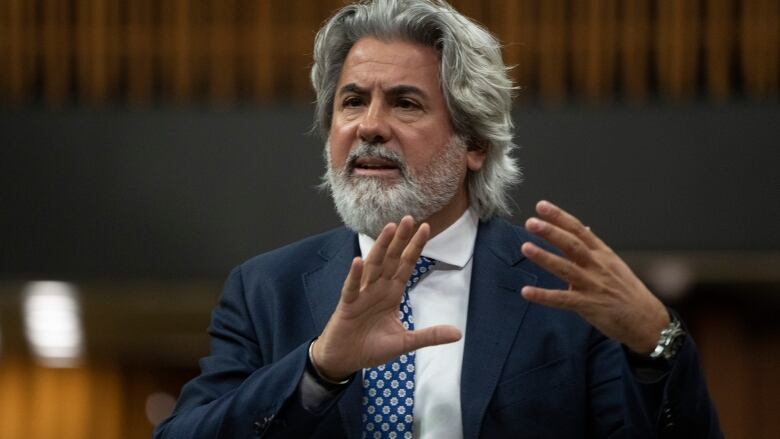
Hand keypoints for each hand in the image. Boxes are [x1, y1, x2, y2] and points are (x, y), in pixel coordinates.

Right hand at [312, 216, 461, 380]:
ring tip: (389, 228)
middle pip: (391, 259)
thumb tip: (458, 334)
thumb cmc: (371, 347)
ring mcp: (362, 294)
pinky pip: (352, 288)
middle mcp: (378, 288)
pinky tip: (358, 261)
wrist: (345, 360)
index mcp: (392, 293)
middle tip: (410, 218)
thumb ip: (429, 336)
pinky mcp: (348, 305)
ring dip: (380, 247)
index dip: (415, 247)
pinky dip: (355, 275)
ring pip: (373, 266)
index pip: (406, 264)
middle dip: (401, 239)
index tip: (426, 227)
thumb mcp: (405, 342)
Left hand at [520, 200, 668, 353]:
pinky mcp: (588, 305)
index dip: (560, 217)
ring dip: (545, 257)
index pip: (579, 230)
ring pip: (565, 268)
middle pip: (572, 244)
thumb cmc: (628, 292)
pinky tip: (526, 291)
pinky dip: (543, 296)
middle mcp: (597, 266)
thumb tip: (584, 229)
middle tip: (531, 222)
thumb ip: (595, 248)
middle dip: (551, 232)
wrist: (647, 320)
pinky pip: (562, 299)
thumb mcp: (614, 264)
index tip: (542, 206)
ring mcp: (592, 285)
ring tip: (525, 247)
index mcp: (602, 254)